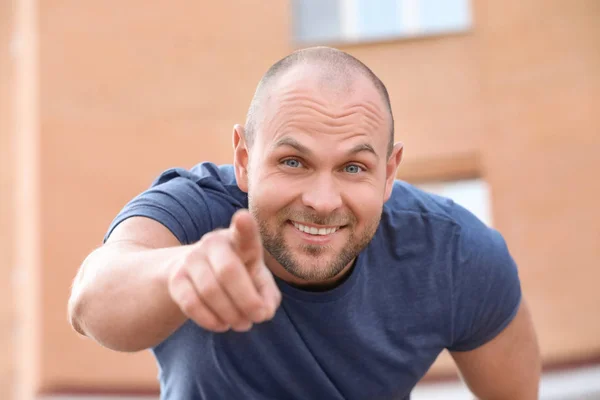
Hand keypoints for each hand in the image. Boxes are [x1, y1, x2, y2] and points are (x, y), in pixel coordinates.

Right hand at [168, 209, 281, 331]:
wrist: (200, 274)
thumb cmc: (241, 275)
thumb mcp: (259, 281)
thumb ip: (269, 296)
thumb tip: (263, 311)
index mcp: (240, 239)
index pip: (243, 231)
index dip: (244, 226)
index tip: (243, 218)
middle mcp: (214, 243)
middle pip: (228, 271)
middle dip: (247, 301)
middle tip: (258, 318)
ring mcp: (192, 258)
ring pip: (210, 291)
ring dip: (231, 315)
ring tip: (242, 323)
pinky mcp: (176, 279)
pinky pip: (191, 304)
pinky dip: (210, 320)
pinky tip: (222, 324)